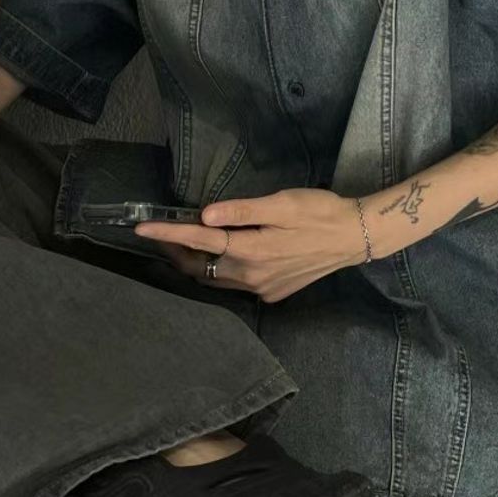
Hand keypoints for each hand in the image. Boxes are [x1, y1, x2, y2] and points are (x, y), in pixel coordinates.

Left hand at [133, 188, 366, 303]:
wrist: (355, 236)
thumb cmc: (319, 211)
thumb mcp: (282, 203)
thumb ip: (242, 211)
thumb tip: (205, 216)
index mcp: (252, 251)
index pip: (199, 241)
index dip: (169, 234)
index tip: (142, 228)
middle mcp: (252, 277)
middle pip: (203, 266)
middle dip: (178, 251)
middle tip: (163, 231)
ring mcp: (263, 289)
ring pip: (218, 279)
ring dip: (199, 262)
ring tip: (186, 242)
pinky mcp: (274, 293)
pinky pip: (237, 284)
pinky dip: (222, 269)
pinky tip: (226, 254)